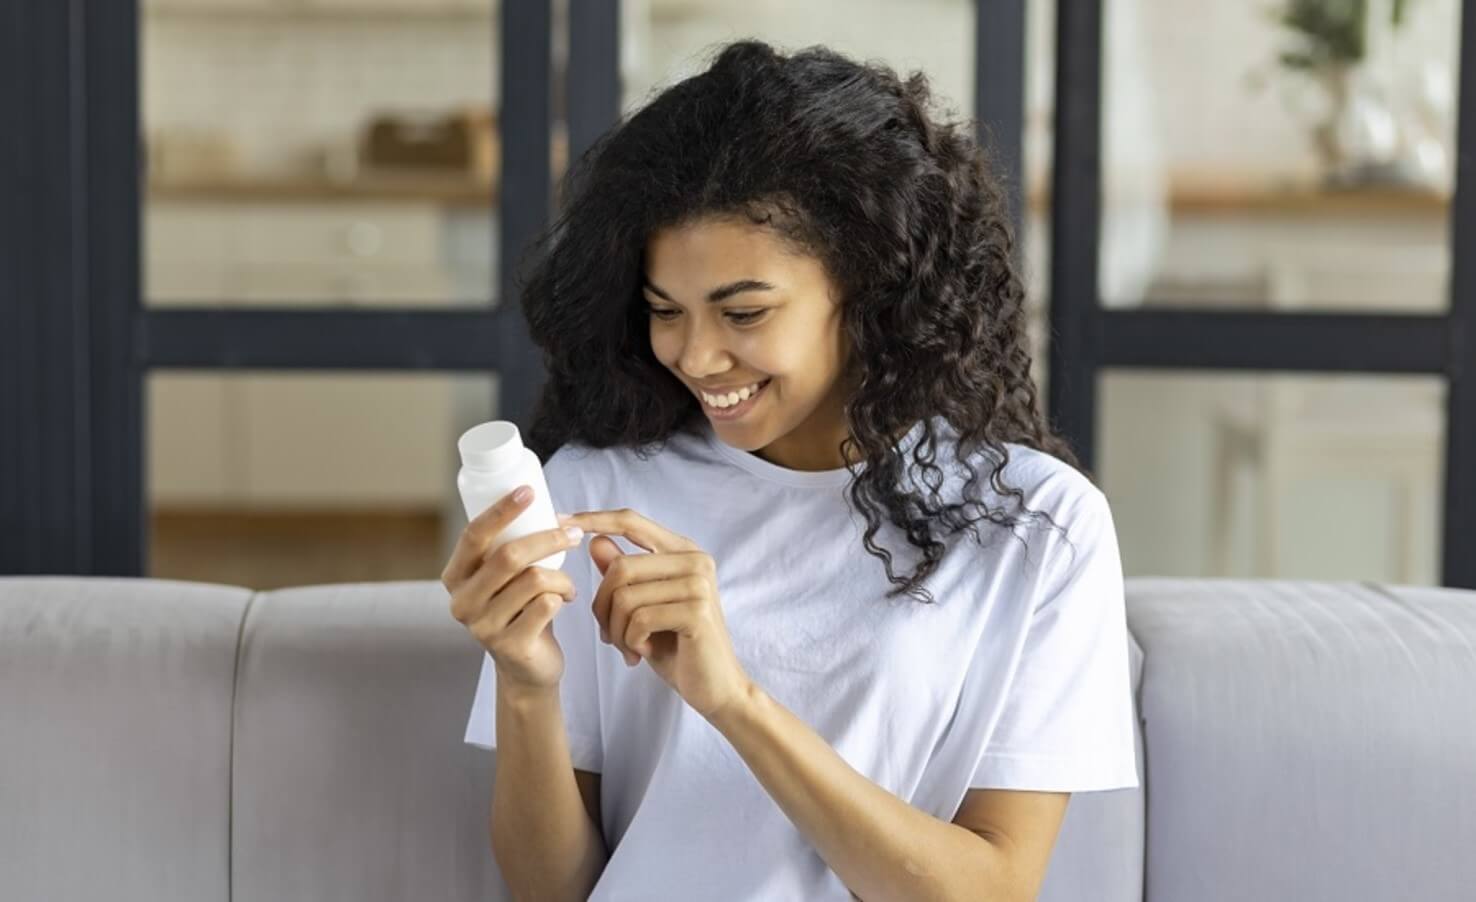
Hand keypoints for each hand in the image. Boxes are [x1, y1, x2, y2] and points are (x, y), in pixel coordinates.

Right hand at [444, 485, 585, 693]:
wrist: (527, 667)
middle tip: (573, 535)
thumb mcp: (505, 578)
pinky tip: (564, 602)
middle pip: (509, 556)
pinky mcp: (510, 646)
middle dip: (548, 538)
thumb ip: (507, 546)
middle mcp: (462, 602)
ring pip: (535, 580)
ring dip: (562, 577)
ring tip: (568, 585)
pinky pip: (547, 605)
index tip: (528, 491)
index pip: (474, 535)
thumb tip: (537, 501)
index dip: (501, 510)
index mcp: (455, 577)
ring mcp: (483, 627)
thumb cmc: (520, 610)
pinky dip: (563, 596)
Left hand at [558, 508, 752, 720]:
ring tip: (628, 648)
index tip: (560, 520)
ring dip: (616, 630)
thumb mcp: (642, 607)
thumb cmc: (676, 646)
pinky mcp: (697, 611)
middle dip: (602, 607)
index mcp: (682, 551)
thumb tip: (595, 541)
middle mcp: (694, 560)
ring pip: (625, 596)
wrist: (714, 686)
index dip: (594, 519)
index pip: (631, 521)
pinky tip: (642, 654)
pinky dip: (630, 641)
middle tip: (608, 636)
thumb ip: (622, 575)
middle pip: (619, 567)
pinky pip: (639, 619)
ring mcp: (698, 583)